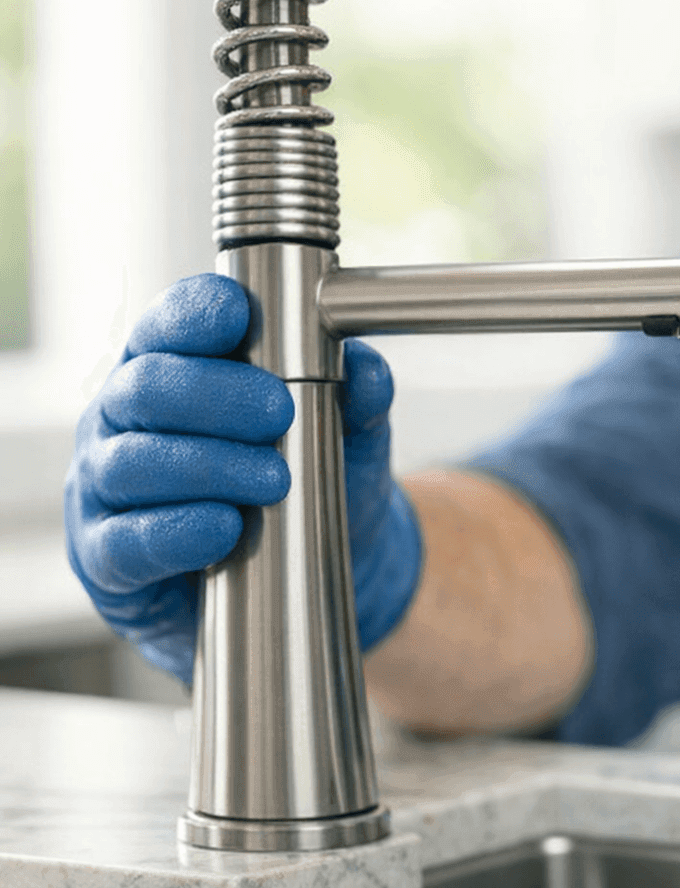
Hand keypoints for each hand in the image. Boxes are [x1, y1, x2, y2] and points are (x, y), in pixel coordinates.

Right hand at [64, 273, 421, 685]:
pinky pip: (124, 542)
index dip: (192, 314)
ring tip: (275, 481)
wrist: (302, 573)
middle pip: (144, 388)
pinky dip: (176, 533)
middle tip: (278, 413)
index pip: (166, 326)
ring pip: (131, 463)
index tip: (235, 313)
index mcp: (171, 368)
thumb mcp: (345, 434)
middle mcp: (124, 419)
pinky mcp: (108, 557)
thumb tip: (367, 373)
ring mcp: (106, 487)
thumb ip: (357, 396)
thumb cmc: (308, 480)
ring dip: (207, 467)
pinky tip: (223, 528)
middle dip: (213, 395)